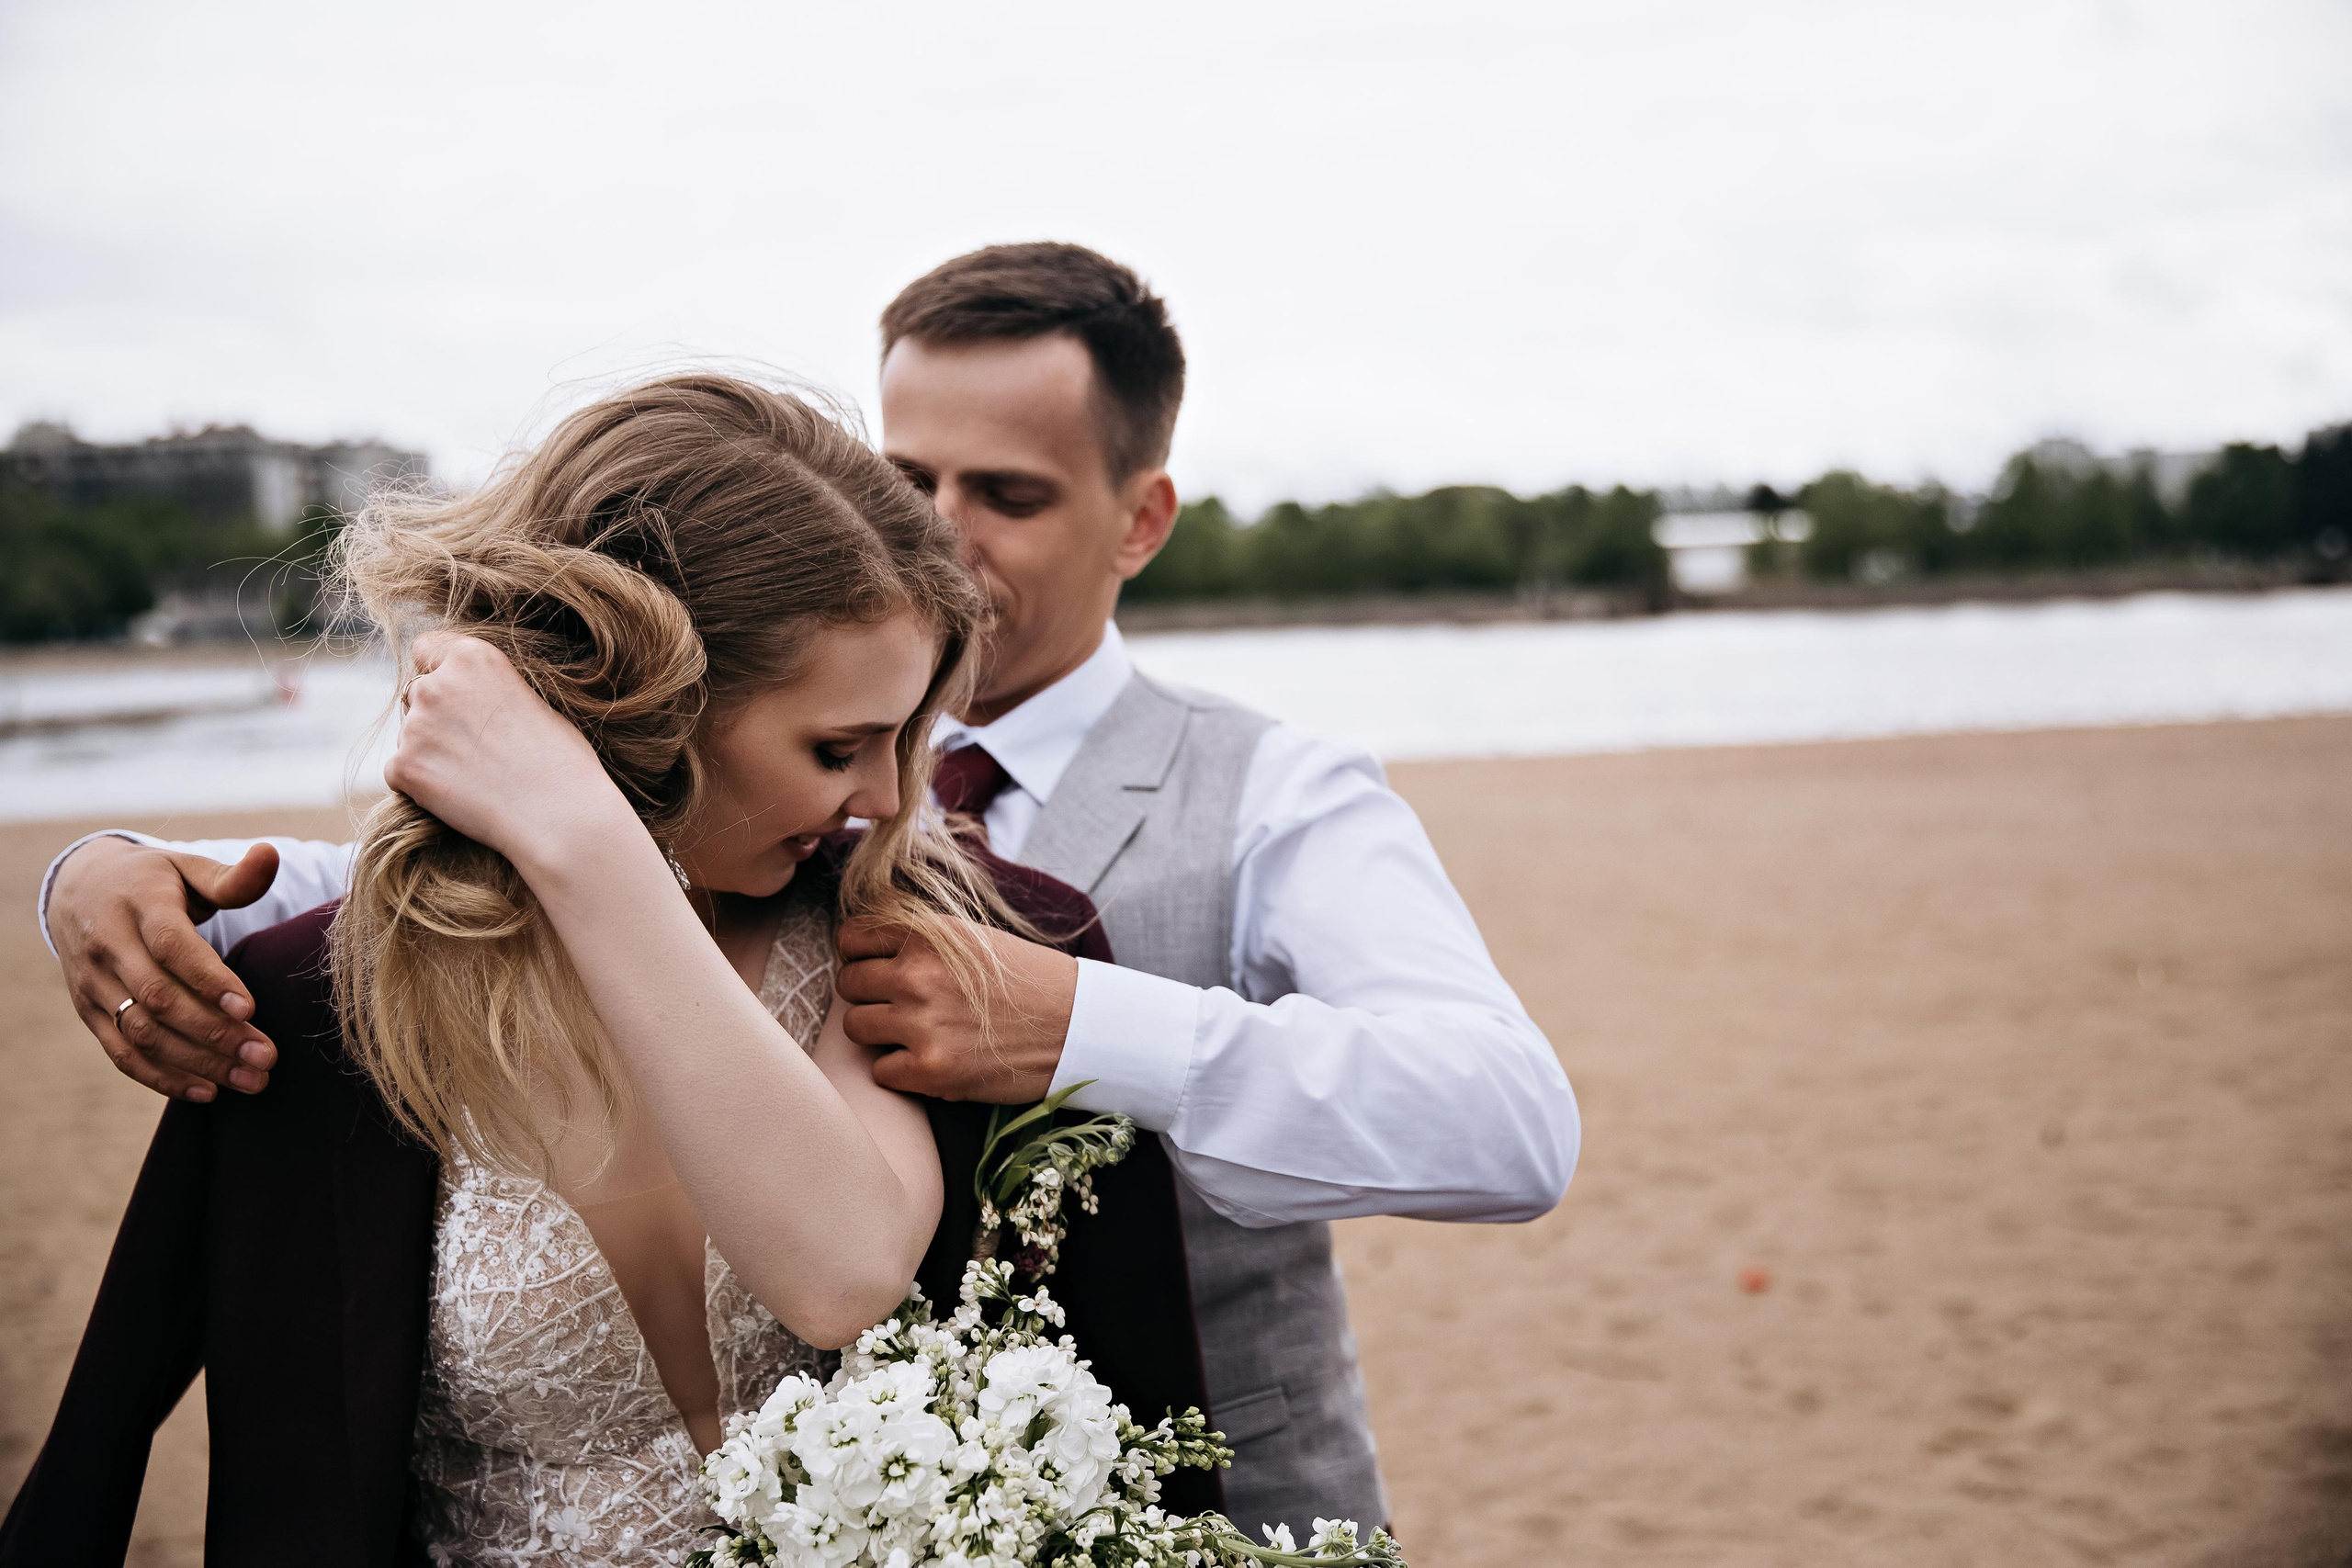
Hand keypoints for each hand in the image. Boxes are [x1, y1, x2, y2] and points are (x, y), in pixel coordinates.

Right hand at [47, 835, 281, 1100]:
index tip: (252, 1009)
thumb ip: (232, 876)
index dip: (210, 981)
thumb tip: (272, 855)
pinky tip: (206, 1091)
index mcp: (138, 906)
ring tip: (251, 1080)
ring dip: (197, 1063)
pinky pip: (121, 1053)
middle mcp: (109, 947)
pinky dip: (161, 1077)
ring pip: (141, 1033)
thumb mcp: (188, 867)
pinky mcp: (89, 1012)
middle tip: (266, 1057)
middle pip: (158, 999)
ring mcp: (94, 984)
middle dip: (215, 1033)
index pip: (172, 948)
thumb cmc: (154, 882)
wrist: (79, 890)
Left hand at [385, 632, 624, 869]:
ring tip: (475, 776)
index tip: (457, 697)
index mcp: (473, 656)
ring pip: (408, 734)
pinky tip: (461, 796)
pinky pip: (400, 771)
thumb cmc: (562, 762)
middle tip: (474, 748)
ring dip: (429, 750)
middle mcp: (437, 683)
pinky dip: (421, 784)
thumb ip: (491, 690)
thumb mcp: (534, 701)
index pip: (427, 648)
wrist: (559, 816)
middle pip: (416, 693)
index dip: (441, 672)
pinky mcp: (402, 767)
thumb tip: (471, 697)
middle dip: (435, 715)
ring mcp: (415, 726)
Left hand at [837, 915, 1076, 1103]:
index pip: (853, 937)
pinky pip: (879, 1071)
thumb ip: (921, 941)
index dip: (859, 954)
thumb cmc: (1028, 982)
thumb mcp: (974, 940)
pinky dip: (898, 1070)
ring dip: (878, 1033)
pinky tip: (929, 1061)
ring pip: (854, 1027)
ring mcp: (922, 1024)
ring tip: (912, 1034)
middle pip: (848, 982)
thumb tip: (864, 951)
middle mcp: (919, 975)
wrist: (1078, 1026)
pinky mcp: (930, 1070)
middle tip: (896, 1005)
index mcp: (929, 935)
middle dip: (867, 995)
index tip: (874, 968)